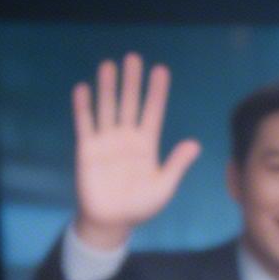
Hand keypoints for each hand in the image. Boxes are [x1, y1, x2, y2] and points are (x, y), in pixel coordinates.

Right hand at [71, 55, 200, 254]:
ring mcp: (106, 141)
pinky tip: (83, 89)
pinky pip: (85, 124)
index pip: (153, 112)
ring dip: (108, 87)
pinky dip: (83, 108)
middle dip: (132, 81)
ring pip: (108, 108)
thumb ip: (176, 164)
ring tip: (109, 65)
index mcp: (147, 144)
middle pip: (130, 103)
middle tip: (134, 58)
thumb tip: (196, 144)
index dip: (157, 92)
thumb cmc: (140, 206)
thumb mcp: (163, 186)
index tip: (161, 70)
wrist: (112, 222)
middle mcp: (127, 137)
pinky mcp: (87, 149)